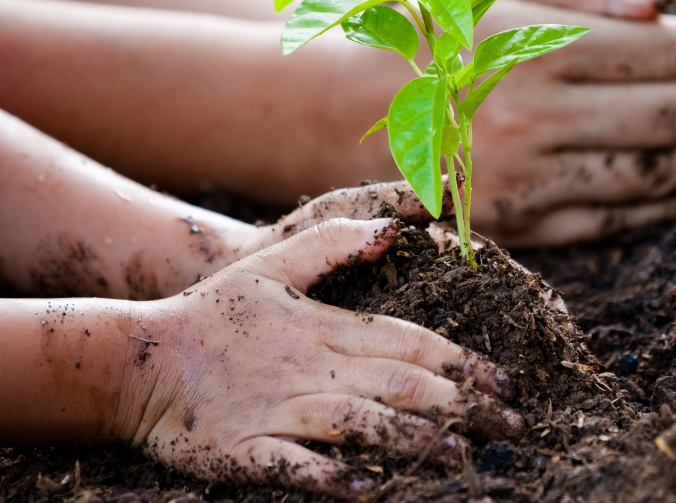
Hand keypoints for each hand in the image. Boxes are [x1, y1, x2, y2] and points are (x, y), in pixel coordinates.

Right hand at [128, 218, 520, 495]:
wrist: (136, 360)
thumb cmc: (213, 314)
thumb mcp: (274, 266)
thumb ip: (334, 246)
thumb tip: (393, 229)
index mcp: (327, 328)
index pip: (412, 342)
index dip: (463, 362)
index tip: (504, 382)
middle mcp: (313, 368)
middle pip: (401, 384)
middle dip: (461, 405)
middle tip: (509, 425)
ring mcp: (281, 410)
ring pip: (361, 423)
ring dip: (413, 440)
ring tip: (458, 455)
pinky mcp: (247, 450)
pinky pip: (295, 468)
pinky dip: (331, 479)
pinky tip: (368, 490)